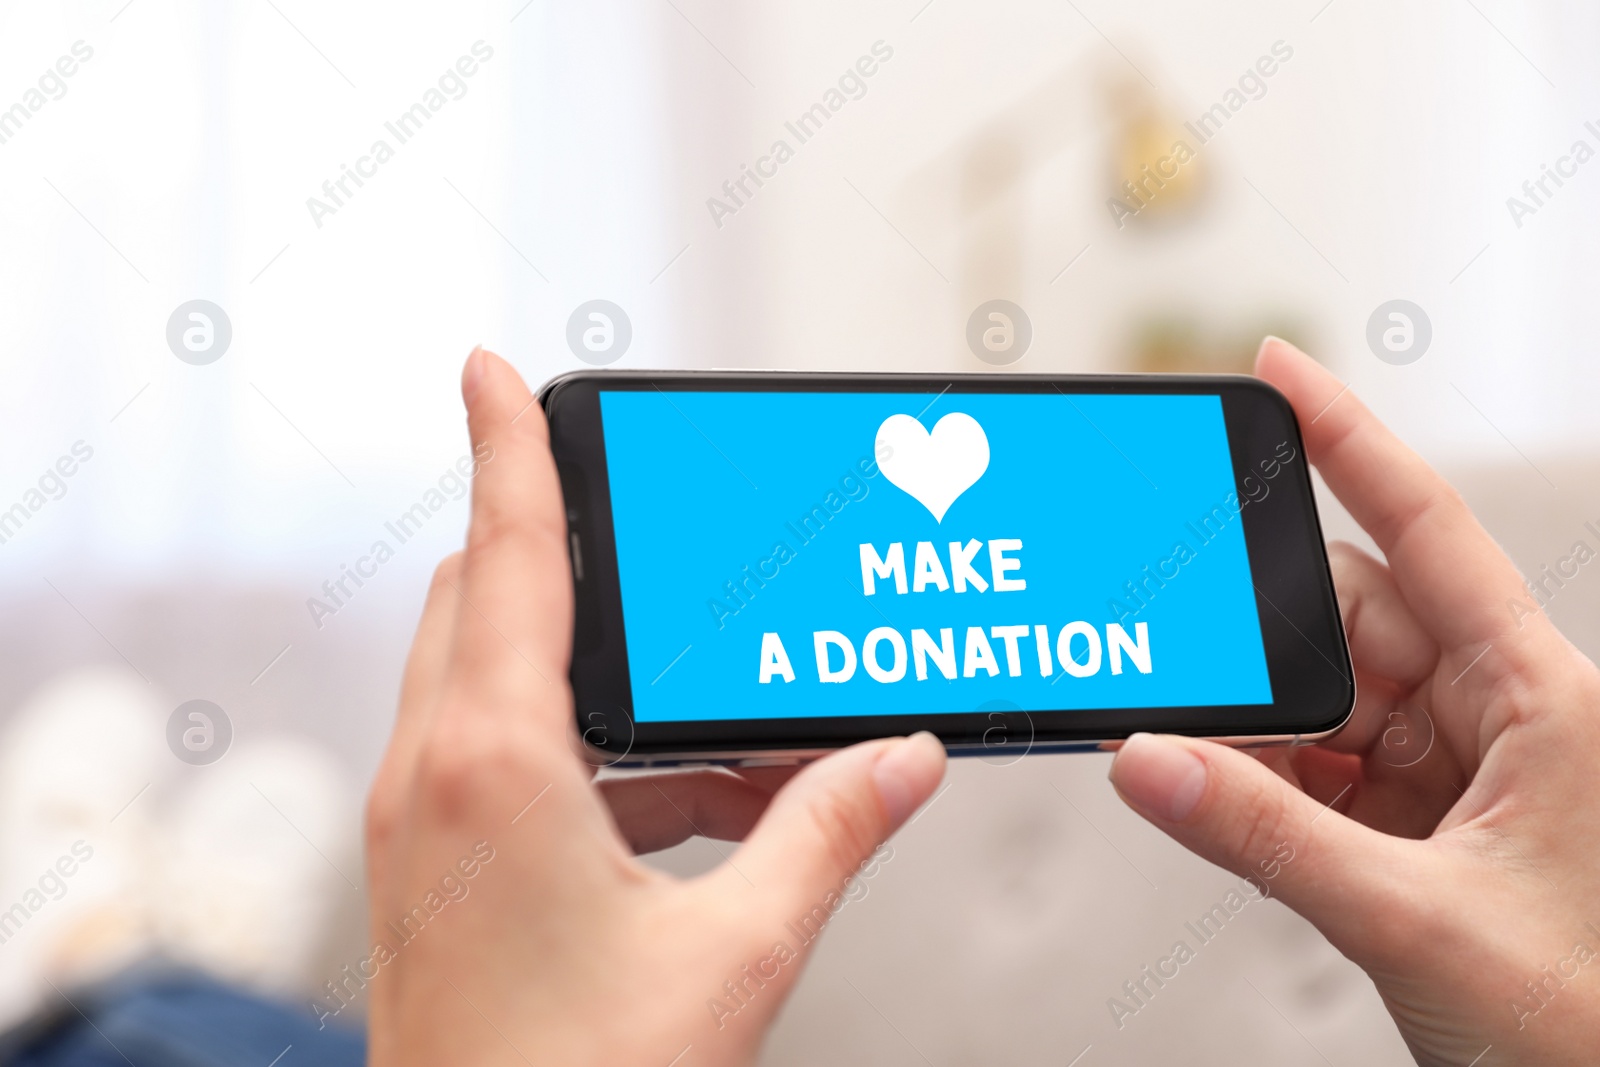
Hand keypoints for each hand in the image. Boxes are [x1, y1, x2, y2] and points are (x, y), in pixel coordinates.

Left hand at [362, 348, 945, 1066]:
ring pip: (489, 681)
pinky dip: (587, 753)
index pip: (504, 555)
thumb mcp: (735, 954)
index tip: (488, 365)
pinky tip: (690, 806)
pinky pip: (501, 761)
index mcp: (495, 766)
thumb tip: (911, 759)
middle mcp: (435, 778)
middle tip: (632, 522)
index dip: (503, 446)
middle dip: (551, 546)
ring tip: (712, 711)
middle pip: (482, 599)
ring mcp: (421, 829)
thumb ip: (828, 835)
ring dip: (589, 671)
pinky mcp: (432, 873)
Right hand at [1109, 337, 1599, 1065]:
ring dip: (1253, 727)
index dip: (1352, 441)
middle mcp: (1500, 716)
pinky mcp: (1417, 827)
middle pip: (1350, 620)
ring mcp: (1456, 772)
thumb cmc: (1585, 1027)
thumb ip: (1269, 841)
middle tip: (1170, 642)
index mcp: (1543, 700)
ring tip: (1189, 748)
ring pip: (1324, 700)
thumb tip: (1151, 763)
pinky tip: (1220, 794)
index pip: (1428, 534)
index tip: (1278, 369)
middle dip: (1259, 636)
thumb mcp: (1418, 923)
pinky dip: (1261, 781)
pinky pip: (1318, 770)